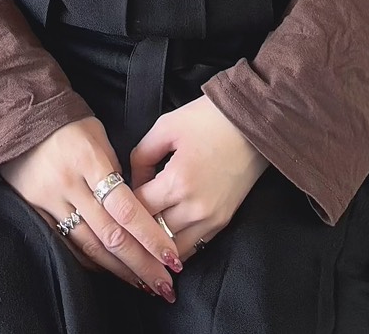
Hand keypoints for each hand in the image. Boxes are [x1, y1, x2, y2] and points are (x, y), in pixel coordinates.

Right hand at [0, 116, 181, 299]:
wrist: (19, 119)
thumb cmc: (68, 124)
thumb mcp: (98, 135)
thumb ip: (116, 171)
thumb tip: (135, 207)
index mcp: (90, 160)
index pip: (126, 207)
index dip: (150, 236)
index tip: (171, 256)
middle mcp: (69, 184)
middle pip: (110, 234)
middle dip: (141, 263)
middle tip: (165, 284)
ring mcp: (50, 201)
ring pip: (89, 246)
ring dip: (119, 270)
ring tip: (144, 283)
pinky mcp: (35, 212)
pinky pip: (66, 245)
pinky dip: (90, 262)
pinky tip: (109, 271)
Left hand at [129, 96, 269, 260]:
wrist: (252, 123)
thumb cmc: (209, 119)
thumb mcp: (166, 126)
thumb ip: (141, 156)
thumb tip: (133, 182)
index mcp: (177, 181)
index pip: (137, 209)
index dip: (123, 205)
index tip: (116, 200)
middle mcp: (194, 207)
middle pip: (153, 233)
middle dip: (137, 228)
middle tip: (124, 223)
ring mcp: (211, 218)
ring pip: (173, 248)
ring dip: (157, 243)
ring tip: (143, 236)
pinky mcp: (223, 222)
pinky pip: (194, 247)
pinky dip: (177, 246)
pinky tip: (165, 240)